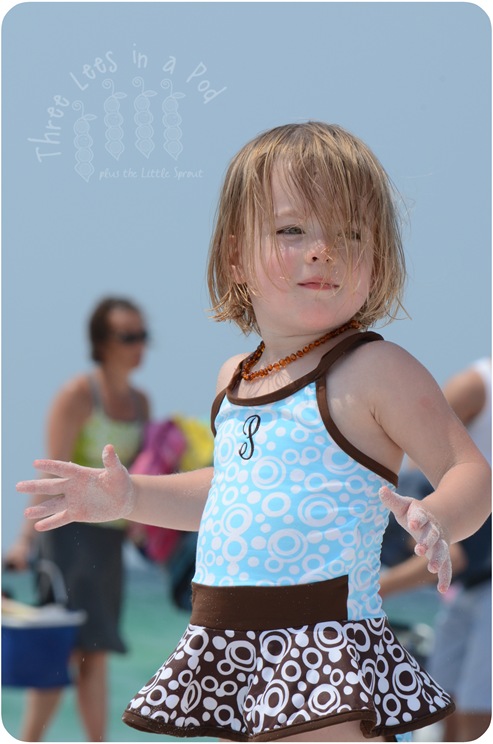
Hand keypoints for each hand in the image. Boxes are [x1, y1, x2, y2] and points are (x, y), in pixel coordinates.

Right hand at [16, 445, 134, 530]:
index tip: (35, 463)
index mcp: (81, 474)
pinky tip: (38, 526)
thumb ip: (111, 461)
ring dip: (40, 509)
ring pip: (53, 504)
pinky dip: (50, 523)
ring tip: (25, 514)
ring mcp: (74, 500)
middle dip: (35, 486)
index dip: (50, 465)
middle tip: (18, 486)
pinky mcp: (77, 513)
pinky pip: (61, 518)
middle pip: (51, 486)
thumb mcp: (117, 472)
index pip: (63, 468)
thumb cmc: (121, 481)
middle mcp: (73, 487)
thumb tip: (109, 447)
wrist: (124, 499)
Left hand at [379, 486, 451, 592]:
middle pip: (432, 535)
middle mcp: (433, 529)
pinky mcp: (442, 555)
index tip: (412, 524)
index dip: (417, 519)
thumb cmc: (415, 513)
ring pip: (441, 551)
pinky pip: (447, 566)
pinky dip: (445, 577)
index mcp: (422, 515)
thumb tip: (380, 489)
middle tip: (419, 550)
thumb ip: (392, 500)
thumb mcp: (404, 505)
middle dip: (427, 542)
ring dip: (437, 559)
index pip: (420, 516)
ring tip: (431, 569)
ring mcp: (440, 543)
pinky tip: (442, 589)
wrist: (439, 518)